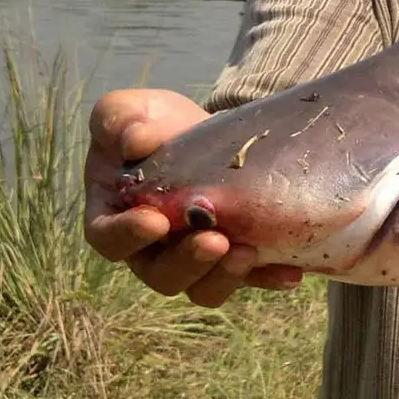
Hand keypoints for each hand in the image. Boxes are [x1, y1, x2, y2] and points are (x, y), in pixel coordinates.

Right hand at [82, 88, 303, 307]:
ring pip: (202, 287)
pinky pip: (247, 278)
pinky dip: (267, 277)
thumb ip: (120, 122)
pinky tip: (289, 272)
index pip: (110, 238)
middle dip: (188, 263)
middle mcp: (149, 248)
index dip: (129, 236)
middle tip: (215, 240)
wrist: (192, 130)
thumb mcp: (125, 112)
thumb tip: (137, 141)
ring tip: (249, 252)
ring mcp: (190, 256)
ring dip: (224, 277)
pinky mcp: (229, 255)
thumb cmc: (148, 124)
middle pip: (161, 274)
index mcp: (113, 216)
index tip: (156, 221)